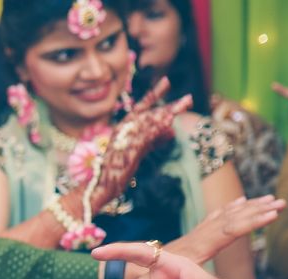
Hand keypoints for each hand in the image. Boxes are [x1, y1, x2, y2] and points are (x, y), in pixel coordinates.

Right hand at [90, 78, 192, 210]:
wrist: (99, 186)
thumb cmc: (114, 172)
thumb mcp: (137, 152)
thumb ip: (153, 140)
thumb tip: (172, 130)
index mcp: (123, 129)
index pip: (141, 107)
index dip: (154, 94)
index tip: (166, 82)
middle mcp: (123, 130)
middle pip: (150, 112)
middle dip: (170, 105)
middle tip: (189, 98)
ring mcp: (126, 138)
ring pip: (151, 121)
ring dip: (170, 112)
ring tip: (187, 104)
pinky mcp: (129, 149)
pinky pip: (147, 136)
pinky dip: (159, 128)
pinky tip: (171, 122)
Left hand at [166, 195, 285, 264]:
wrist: (124, 270)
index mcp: (191, 250)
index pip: (225, 231)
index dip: (249, 222)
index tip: (273, 214)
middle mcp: (193, 240)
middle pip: (229, 220)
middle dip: (254, 211)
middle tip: (280, 203)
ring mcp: (192, 240)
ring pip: (223, 219)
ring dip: (247, 209)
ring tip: (269, 200)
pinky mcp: (191, 242)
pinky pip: (214, 223)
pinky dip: (229, 212)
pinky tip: (239, 204)